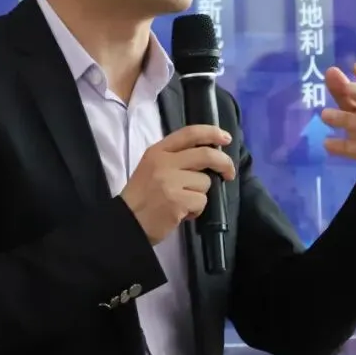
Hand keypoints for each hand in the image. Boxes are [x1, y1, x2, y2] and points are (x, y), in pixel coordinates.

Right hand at [120, 125, 234, 245]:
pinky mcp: (177, 201)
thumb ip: (175, 157)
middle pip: (206, 155)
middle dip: (224, 163)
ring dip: (200, 195)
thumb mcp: (152, 166)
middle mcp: (164, 162)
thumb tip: (209, 155)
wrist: (127, 221)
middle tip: (229, 173)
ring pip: (205, 182)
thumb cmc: (142, 195)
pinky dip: (196, 210)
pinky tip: (182, 213)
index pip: (189, 133)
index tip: (226, 138)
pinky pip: (201, 202)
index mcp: (157, 151)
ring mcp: (170, 182)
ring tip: (184, 201)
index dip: (211, 132)